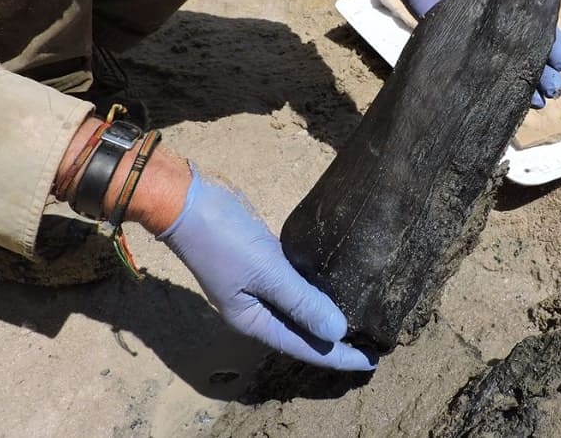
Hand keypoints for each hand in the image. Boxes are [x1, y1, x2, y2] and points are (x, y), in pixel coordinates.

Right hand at [158, 166, 375, 370]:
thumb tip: (337, 332)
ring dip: (326, 315)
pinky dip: (314, 290)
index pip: (303, 346)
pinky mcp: (262, 262)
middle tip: (374, 344)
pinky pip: (294, 284)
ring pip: (299, 309)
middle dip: (335, 340)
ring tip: (360, 320)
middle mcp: (255, 310)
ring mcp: (257, 285)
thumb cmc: (223, 238)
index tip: (373, 361)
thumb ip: (301, 301)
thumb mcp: (266, 271)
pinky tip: (336, 286)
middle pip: (302, 332)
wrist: (187, 200)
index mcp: (252, 321)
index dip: (338, 356)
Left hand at [373, 0, 560, 107]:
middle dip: (543, 74)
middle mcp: (502, 22)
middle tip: (554, 88)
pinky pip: (473, 65)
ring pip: (505, 65)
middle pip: (528, 53)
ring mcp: (478, 33)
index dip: (556, 47)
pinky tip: (498, 96)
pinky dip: (486, 81)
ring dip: (522, 85)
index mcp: (518, 0)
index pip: (543, 29)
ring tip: (536, 100)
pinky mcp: (453, 38)